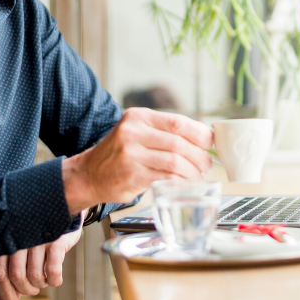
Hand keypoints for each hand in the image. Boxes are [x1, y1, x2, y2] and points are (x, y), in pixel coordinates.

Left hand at [0, 223, 82, 299]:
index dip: (5, 293)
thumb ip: (12, 278)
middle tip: (33, 289)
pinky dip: (54, 281)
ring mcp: (39, 238)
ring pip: (34, 275)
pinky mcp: (56, 240)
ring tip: (45, 279)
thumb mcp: (24, 255)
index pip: (0, 273)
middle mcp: (21, 238)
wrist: (64, 212)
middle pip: (16, 276)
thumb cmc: (40, 240)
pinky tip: (55, 279)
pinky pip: (52, 270)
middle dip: (25, 290)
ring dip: (41, 284)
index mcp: (8, 242)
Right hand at [62, 107, 213, 212]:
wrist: (88, 174)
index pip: (177, 122)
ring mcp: (130, 154)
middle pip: (178, 142)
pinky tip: (184, 182)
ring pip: (174, 161)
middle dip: (198, 155)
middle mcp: (133, 132)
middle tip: (206, 164)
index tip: (210, 142)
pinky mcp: (131, 175)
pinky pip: (165, 177)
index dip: (199, 133)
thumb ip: (163, 132)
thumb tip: (201, 137)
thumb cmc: (119, 154)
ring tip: (196, 174)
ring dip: (192, 170)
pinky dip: (180, 181)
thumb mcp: (137, 132)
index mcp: (138, 117)